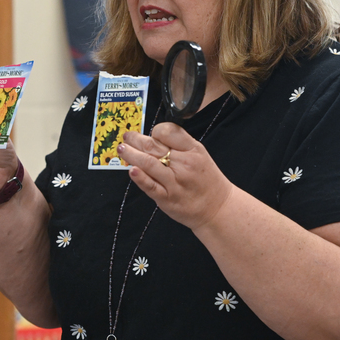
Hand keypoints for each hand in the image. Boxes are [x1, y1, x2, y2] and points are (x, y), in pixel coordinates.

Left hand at [118, 122, 232, 229]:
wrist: (217, 208)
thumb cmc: (206, 180)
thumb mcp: (200, 154)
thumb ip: (179, 145)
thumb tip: (154, 137)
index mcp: (192, 149)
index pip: (168, 132)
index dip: (155, 131)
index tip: (150, 134)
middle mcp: (183, 164)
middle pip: (153, 146)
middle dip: (136, 140)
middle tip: (126, 137)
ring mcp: (174, 182)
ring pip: (148, 163)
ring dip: (132, 155)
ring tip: (122, 149)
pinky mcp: (167, 198)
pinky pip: (150, 186)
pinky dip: (140, 178)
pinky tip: (132, 170)